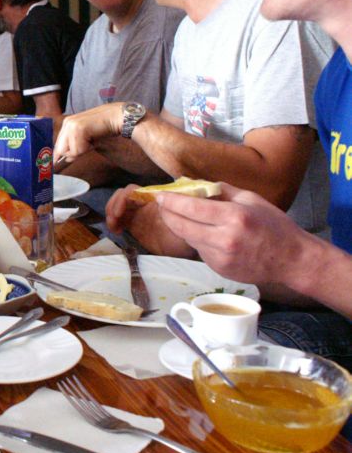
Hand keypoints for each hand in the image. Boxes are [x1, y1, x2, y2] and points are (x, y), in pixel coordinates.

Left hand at [54, 102, 123, 162]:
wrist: (115, 117)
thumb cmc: (103, 127)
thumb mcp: (85, 138)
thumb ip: (75, 147)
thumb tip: (67, 159)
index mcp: (67, 123)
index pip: (57, 144)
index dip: (60, 155)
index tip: (60, 162)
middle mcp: (67, 123)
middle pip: (60, 150)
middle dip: (73, 153)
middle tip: (87, 147)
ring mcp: (72, 125)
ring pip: (69, 151)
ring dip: (82, 150)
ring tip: (91, 141)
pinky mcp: (78, 128)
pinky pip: (77, 149)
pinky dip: (87, 148)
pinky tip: (93, 140)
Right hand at [105, 185, 194, 256]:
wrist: (185, 253)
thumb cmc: (186, 238)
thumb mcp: (182, 225)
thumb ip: (172, 213)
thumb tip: (158, 200)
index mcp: (155, 200)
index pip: (133, 191)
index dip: (122, 199)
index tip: (118, 213)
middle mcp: (145, 204)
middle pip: (122, 196)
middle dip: (113, 205)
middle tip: (113, 221)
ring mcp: (138, 214)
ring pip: (118, 205)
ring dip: (110, 213)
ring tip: (112, 227)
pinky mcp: (133, 225)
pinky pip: (119, 218)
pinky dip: (113, 222)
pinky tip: (116, 232)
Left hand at [155, 182, 307, 285]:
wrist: (292, 260)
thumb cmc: (274, 226)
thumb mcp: (251, 199)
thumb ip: (221, 191)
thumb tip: (193, 184)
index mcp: (233, 217)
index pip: (190, 207)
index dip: (170, 201)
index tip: (159, 195)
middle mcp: (224, 239)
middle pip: (180, 226)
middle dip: (166, 214)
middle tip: (162, 204)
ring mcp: (220, 257)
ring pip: (187, 238)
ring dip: (180, 226)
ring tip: (181, 215)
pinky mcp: (219, 269)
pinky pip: (199, 250)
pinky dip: (196, 240)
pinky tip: (205, 233)